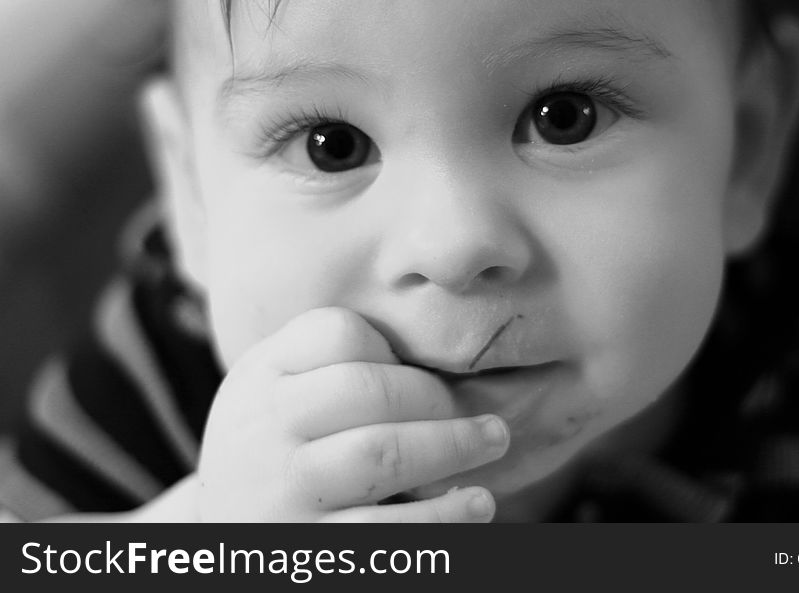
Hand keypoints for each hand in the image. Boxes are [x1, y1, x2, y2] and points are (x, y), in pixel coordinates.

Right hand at [196, 307, 508, 521]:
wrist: (221, 539)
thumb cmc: (273, 449)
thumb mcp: (273, 391)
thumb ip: (326, 362)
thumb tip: (431, 359)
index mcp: (260, 376)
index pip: (336, 333)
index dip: (389, 346)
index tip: (412, 373)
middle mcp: (263, 428)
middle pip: (367, 388)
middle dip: (436, 396)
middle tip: (477, 413)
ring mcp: (282, 492)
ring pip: (380, 453)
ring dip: (452, 445)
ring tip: (492, 442)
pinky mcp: (308, 550)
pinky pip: (385, 533)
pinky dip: (442, 518)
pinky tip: (476, 505)